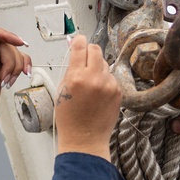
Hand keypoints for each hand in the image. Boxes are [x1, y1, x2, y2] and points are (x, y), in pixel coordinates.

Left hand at [0, 26, 30, 147]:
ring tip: (6, 81)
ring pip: (10, 53)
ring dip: (13, 67)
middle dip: (9, 60)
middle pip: (2, 44)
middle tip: (4, 76)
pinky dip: (17, 69)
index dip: (5, 36)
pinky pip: (12, 62)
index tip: (19, 43)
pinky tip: (20, 75)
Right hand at [54, 34, 122, 158]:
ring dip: (97, 68)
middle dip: (89, 51)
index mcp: (77, 77)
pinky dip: (104, 80)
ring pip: (104, 63)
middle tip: (84, 58)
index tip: (78, 40)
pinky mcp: (118, 92)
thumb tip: (75, 52)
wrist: (85, 139)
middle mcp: (95, 78)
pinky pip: (111, 77)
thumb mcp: (62, 91)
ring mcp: (109, 85)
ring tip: (90, 85)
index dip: (78, 41)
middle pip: (95, 49)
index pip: (80, 46)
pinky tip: (97, 94)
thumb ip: (70, 69)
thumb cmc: (70, 119)